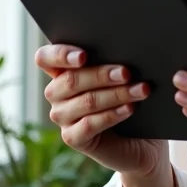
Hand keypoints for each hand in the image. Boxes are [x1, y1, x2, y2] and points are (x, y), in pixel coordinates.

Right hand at [36, 44, 167, 177]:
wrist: (141, 135)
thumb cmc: (129, 92)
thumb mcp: (120, 73)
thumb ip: (113, 60)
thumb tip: (127, 49)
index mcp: (62, 69)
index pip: (45, 58)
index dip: (61, 54)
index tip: (84, 56)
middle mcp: (56, 93)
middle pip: (71, 80)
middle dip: (102, 75)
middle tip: (127, 73)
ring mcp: (62, 116)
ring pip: (86, 101)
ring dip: (117, 94)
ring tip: (141, 89)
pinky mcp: (72, 137)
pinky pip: (90, 124)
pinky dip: (113, 114)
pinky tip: (130, 108)